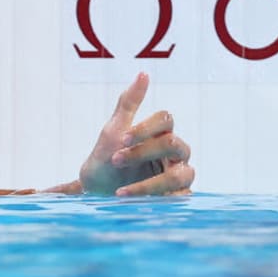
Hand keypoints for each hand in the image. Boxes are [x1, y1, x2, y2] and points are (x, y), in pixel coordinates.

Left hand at [77, 73, 193, 195]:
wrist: (96, 195)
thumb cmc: (106, 161)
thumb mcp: (113, 132)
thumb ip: (128, 103)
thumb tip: (143, 73)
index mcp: (160, 133)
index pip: (165, 119)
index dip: (145, 128)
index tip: (121, 140)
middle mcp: (175, 154)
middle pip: (173, 144)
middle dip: (143, 152)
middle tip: (116, 160)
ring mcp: (179, 177)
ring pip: (181, 174)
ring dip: (149, 183)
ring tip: (121, 192)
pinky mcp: (178, 199)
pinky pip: (178, 198)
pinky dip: (155, 201)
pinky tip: (134, 203)